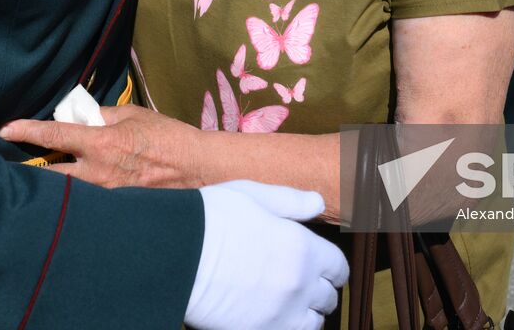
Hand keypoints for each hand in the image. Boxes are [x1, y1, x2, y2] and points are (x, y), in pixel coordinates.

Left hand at [0, 104, 202, 188]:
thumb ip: (101, 116)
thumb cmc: (166, 136)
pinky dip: (74, 198)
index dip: (26, 130)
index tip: (4, 130)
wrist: (196, 168)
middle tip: (8, 171)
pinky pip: (86, 203)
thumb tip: (80, 118)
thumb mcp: (132, 116)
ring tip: (34, 185)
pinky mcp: (115, 209)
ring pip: (65, 193)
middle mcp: (97, 172)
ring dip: (50, 187)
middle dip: (27, 173)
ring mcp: (105, 195)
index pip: (54, 135)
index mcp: (101, 143)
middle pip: (49, 176)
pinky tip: (69, 197)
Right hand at [186, 181, 347, 329]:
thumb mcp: (253, 195)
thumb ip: (291, 202)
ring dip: (305, 314)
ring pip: (311, 324)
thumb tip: (319, 203)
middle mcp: (299, 285)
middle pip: (328, 298)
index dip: (332, 267)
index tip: (324, 267)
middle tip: (302, 284)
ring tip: (288, 305)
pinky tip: (270, 317)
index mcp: (303, 248)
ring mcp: (280, 315)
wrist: (175, 254)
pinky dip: (285, 328)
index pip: (338, 267)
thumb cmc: (210, 219)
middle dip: (319, 290)